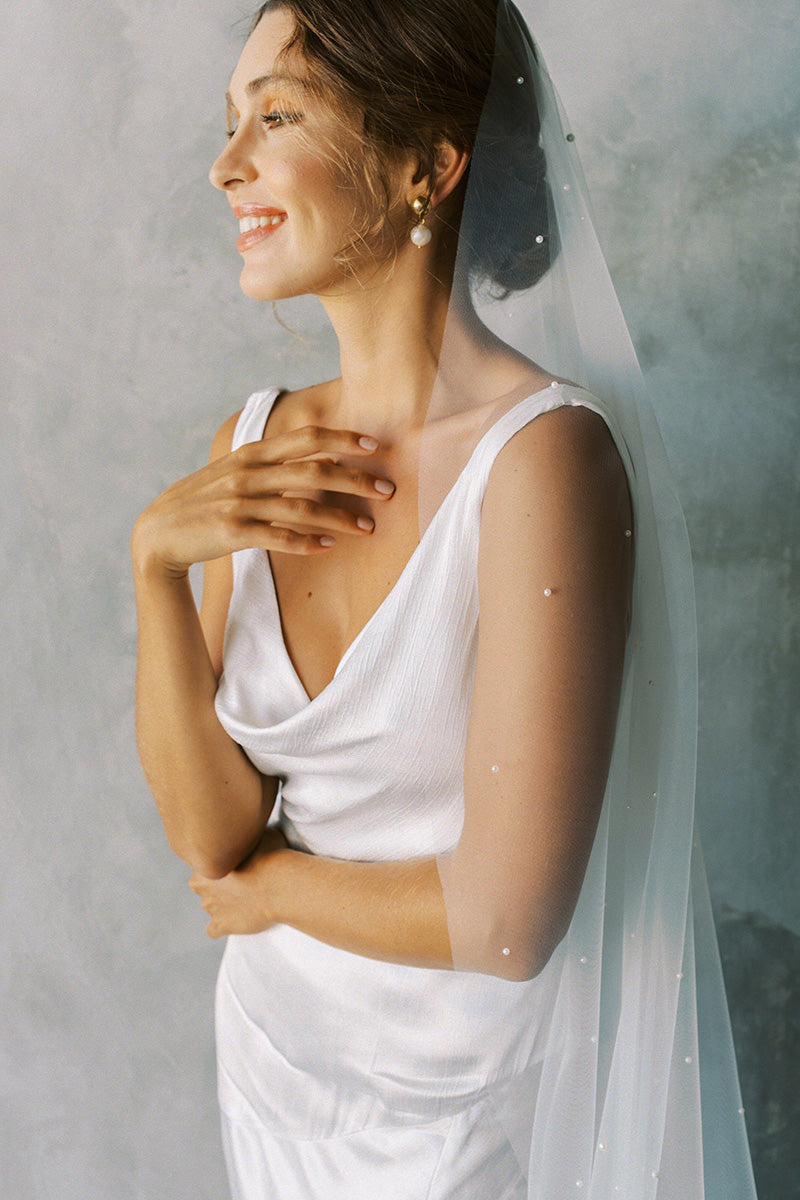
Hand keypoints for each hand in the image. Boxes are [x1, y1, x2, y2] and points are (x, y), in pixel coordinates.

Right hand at [132, 425, 394, 576]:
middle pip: (313, 470)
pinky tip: (329, 546)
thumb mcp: (235, 475)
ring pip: (301, 507)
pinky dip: (306, 541)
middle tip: (388, 491)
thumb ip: (274, 466)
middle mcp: (247, 473)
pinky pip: (278, 536)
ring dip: (340, 518)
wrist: (157, 536)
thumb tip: (322, 461)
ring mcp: (239, 502)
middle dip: (355, 480)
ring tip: (369, 528)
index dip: (342, 439)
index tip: (375, 445)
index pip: (305, 438)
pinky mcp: (232, 532)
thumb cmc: (205, 504)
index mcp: (251, 454)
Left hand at [188, 826, 290, 938]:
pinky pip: (213, 930)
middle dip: (219, 884)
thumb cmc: (272, 855)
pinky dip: (223, 925)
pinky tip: (237, 919)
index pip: (205, 861)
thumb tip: (250, 832)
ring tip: (247, 899)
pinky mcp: (222, 925)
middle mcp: (202, 885)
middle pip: (205, 884)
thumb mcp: (258, 833)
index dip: (222, 862)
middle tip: (242, 879)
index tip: (238, 863)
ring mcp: (211, 907)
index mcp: (206, 861)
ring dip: (223, 903)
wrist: (280, 884)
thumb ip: (246, 838)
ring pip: (211, 905)